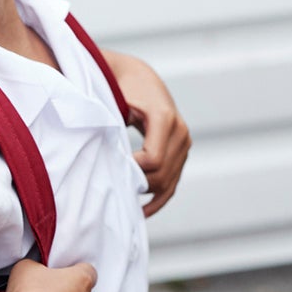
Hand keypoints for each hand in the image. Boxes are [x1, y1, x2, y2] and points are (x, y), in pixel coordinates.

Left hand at [104, 50, 190, 215]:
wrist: (138, 79)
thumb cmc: (121, 89)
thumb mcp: (114, 102)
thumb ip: (112, 127)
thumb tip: (108, 159)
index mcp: (164, 118)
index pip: (152, 159)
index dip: (132, 170)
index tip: (110, 168)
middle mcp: (180, 132)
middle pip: (161, 174)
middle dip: (138, 183)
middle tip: (112, 186)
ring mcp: (184, 143)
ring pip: (168, 181)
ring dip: (147, 194)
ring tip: (122, 201)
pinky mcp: (181, 153)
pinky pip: (173, 183)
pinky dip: (158, 199)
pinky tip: (141, 212)